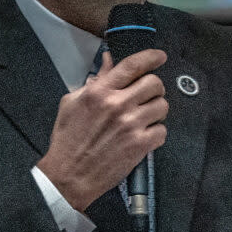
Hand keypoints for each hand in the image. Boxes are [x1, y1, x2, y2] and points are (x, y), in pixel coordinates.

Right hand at [37, 49, 168, 211]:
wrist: (69, 175)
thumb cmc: (68, 140)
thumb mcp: (72, 103)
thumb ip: (95, 81)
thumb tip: (109, 61)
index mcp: (100, 92)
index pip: (132, 65)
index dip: (151, 57)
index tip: (160, 56)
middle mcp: (118, 105)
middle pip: (154, 83)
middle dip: (155, 88)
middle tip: (147, 96)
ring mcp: (131, 125)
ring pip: (162, 106)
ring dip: (156, 111)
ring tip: (143, 118)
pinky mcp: (140, 144)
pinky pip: (162, 130)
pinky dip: (156, 133)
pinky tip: (143, 136)